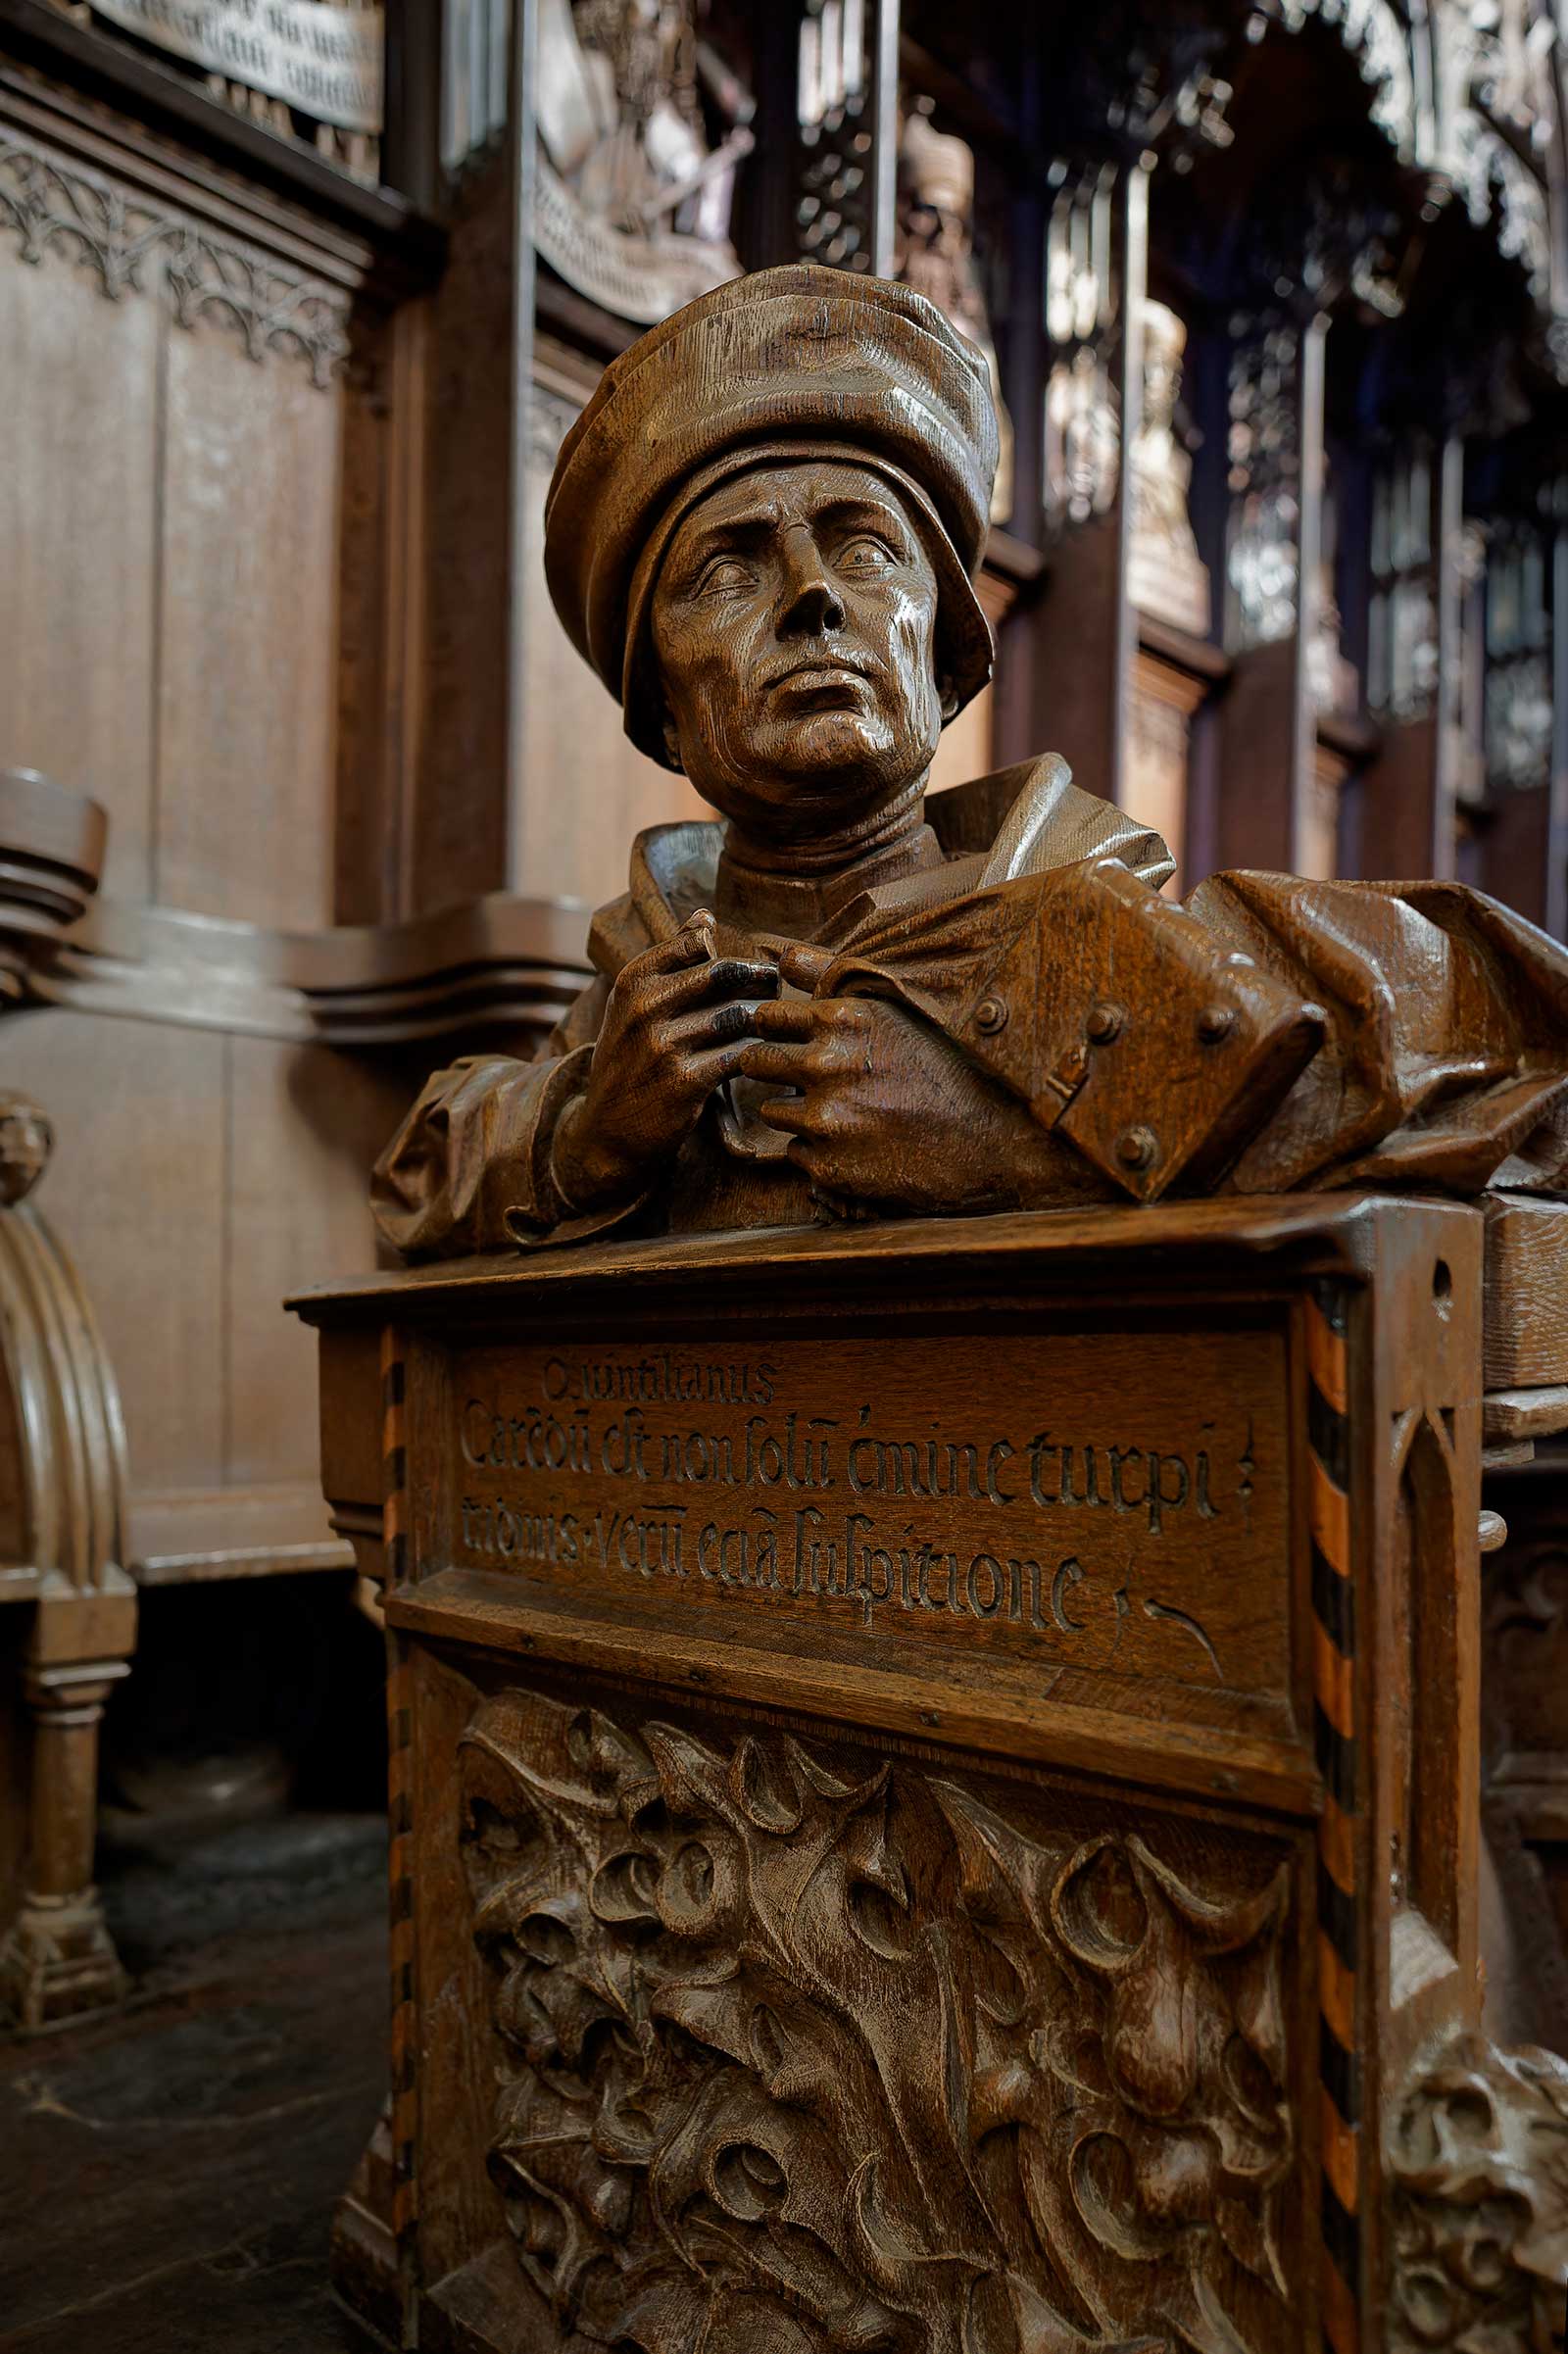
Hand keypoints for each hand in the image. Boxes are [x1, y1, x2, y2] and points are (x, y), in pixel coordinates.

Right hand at [552, 912, 779, 1211]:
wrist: (606, 1133)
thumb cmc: (629, 1062)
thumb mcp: (633, 1006)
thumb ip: (669, 961)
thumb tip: (704, 915)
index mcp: (633, 981)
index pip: (695, 944)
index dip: (733, 953)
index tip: (757, 967)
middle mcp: (644, 1007)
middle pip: (723, 974)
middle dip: (759, 979)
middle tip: (777, 990)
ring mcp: (663, 1045)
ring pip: (736, 1016)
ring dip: (765, 1020)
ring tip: (781, 1024)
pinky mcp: (684, 1082)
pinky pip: (739, 1056)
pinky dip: (760, 1056)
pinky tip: (769, 1059)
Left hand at [736, 943, 1053, 1215]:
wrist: (989, 1141)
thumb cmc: (945, 1067)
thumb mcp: (894, 1008)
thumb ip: (830, 976)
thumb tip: (779, 955)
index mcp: (841, 1021)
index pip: (765, 1018)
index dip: (773, 1029)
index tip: (788, 1038)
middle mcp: (826, 1067)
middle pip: (755, 1063)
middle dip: (773, 1068)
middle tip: (808, 1079)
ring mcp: (825, 1120)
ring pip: (773, 1112)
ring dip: (797, 1112)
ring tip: (845, 1113)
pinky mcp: (828, 1167)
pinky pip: (797, 1153)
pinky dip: (818, 1151)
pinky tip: (858, 1145)